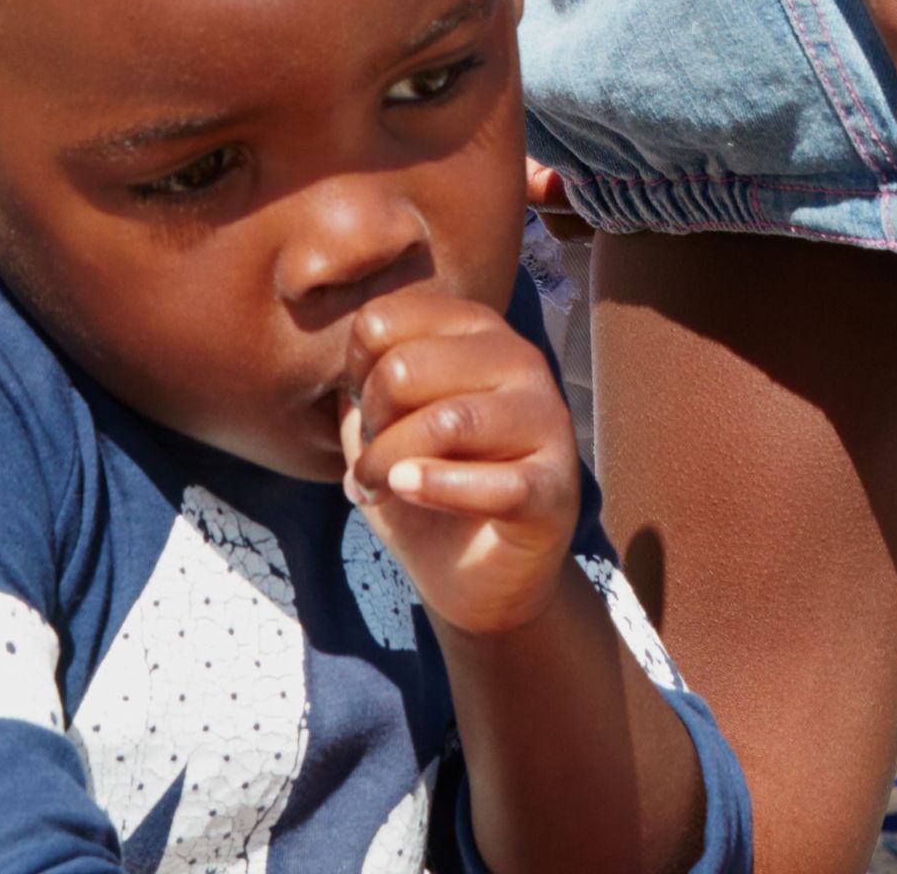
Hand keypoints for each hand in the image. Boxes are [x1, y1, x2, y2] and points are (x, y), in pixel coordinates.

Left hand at [337, 281, 587, 636]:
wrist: (477, 576)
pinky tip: (407, 491)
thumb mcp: (381, 430)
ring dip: (388, 463)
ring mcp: (547, 420)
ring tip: (376, 488)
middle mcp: (519, 360)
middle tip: (370, 463)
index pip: (385, 320)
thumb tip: (341, 372)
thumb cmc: (429, 486)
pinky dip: (437, 488)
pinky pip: (494, 483)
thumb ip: (363, 388)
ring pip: (446, 422)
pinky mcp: (555, 487)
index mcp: (476, 331)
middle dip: (372, 423)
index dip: (355, 373)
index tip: (363, 415)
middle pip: (405, 367)